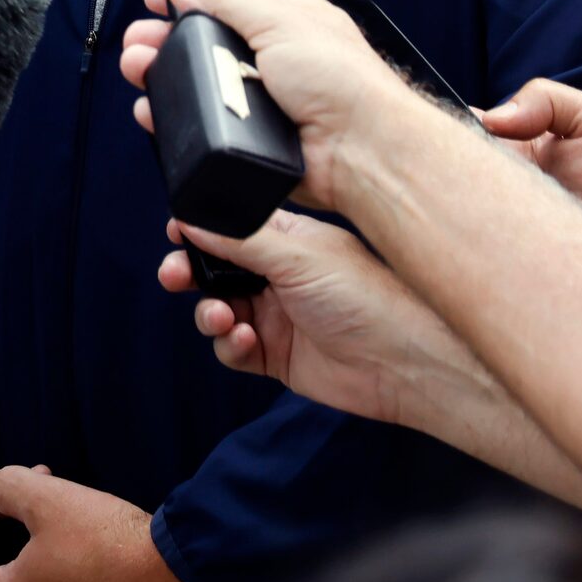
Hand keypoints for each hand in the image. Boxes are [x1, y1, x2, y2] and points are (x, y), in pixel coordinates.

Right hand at [118, 0, 430, 214]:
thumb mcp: (281, 20)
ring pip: (201, 85)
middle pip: (205, 44)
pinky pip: (205, 125)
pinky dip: (179, 119)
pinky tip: (157, 112)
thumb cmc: (343, 85)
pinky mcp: (252, 138)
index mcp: (287, 22)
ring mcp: (262, 100)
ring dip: (165, 77)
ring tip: (139, 73)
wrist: (360, 153)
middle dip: (165, 40)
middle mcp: (274, 59)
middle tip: (138, 43)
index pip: (227, 1)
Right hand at [156, 212, 466, 427]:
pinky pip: (231, 348)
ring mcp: (276, 316)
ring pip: (216, 309)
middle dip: (189, 271)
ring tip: (222, 315)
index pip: (230, 227)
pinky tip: (245, 340)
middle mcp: (278, 274)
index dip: (199, 229)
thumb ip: (241, 238)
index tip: (176, 231)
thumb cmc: (370, 298)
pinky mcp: (276, 355)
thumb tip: (191, 217)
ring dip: (208, 311)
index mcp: (286, 239)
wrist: (407, 364)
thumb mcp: (299, 255)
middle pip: (214, 269)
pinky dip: (229, 344)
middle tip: (175, 275)